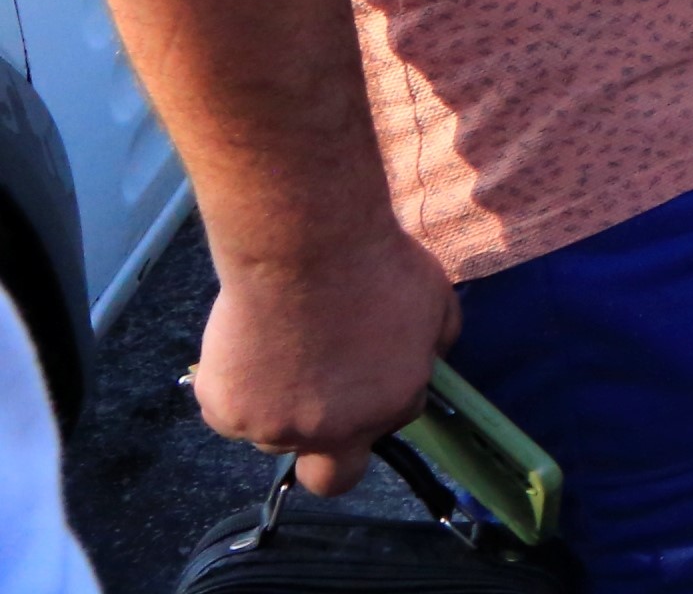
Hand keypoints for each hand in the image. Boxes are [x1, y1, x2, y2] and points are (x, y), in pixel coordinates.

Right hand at [193, 227, 457, 494]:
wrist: (303, 247)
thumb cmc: (374, 263)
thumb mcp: (435, 300)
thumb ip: (433, 342)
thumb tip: (425, 355)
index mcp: (390, 407)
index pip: (391, 421)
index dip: (379, 394)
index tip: (364, 365)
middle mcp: (333, 431)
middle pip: (330, 477)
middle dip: (329, 454)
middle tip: (319, 408)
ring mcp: (274, 428)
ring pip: (273, 433)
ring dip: (279, 404)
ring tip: (280, 345)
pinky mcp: (225, 411)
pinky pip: (228, 409)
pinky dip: (234, 386)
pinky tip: (245, 343)